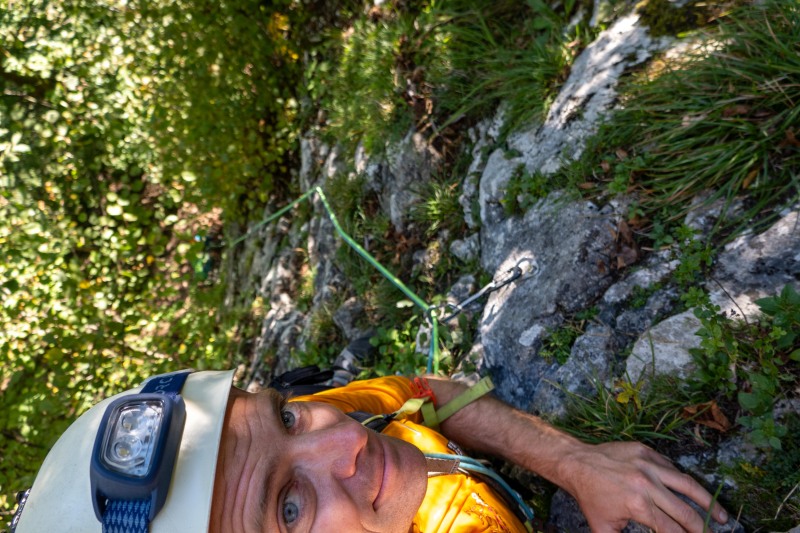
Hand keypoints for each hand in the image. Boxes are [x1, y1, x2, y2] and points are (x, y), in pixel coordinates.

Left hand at [560, 441, 728, 532]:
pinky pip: (671, 467)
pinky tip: (693, 493)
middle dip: (701, 527)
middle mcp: (647, 484)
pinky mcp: (646, 451)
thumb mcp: (604, 528)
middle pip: (684, 510)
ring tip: (722, 516)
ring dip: (707, 501)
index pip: (672, 529)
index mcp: (638, 505)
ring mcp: (648, 464)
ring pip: (687, 484)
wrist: (576, 464)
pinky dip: (683, 481)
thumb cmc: (590, 498)